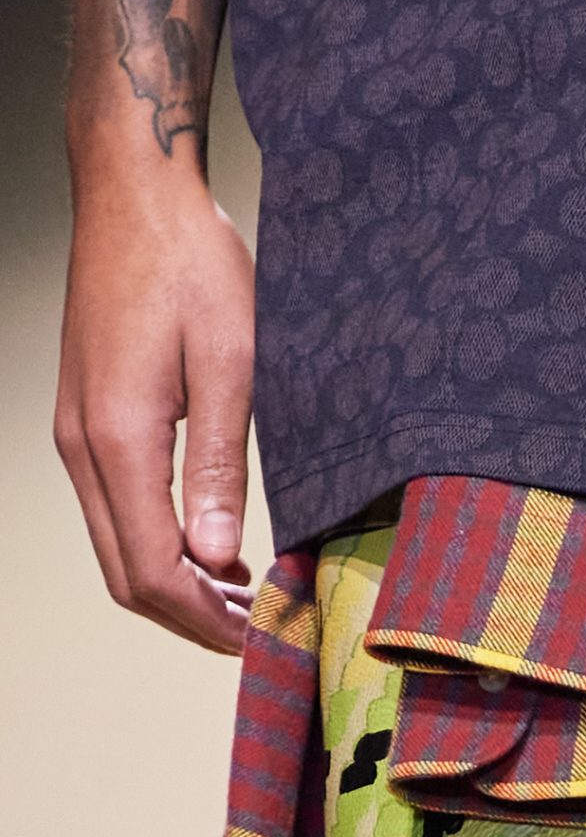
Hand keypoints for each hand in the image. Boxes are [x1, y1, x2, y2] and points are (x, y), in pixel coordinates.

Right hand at [56, 158, 255, 653]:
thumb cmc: (191, 264)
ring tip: (246, 598)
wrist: (135, 196)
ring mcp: (75, 434)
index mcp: (119, 438)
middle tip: (258, 634)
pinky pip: (115, 510)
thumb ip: (221, 467)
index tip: (259, 639)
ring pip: (116, 548)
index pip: (154, 570)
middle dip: (190, 618)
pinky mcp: (84, 419)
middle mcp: (82, 446)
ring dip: (177, 586)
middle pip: (126, 575)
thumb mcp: (232, 363)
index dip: (206, 619)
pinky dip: (161, 546)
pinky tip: (214, 548)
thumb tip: (217, 557)